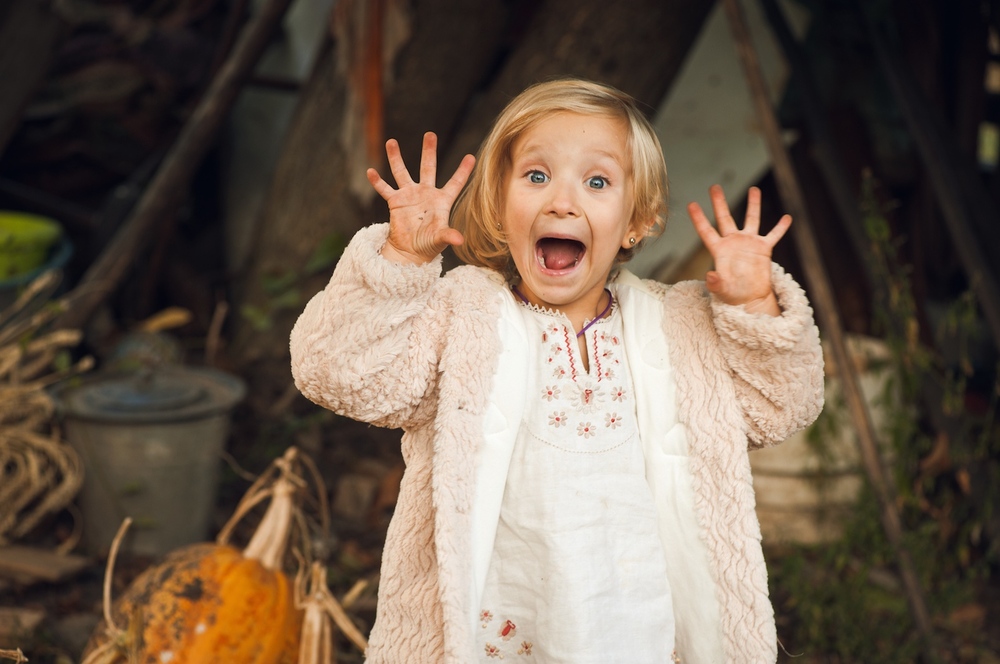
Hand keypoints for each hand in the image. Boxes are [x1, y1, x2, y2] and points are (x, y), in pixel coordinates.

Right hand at [367, 131, 475, 264]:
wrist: (410, 252)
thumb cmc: (429, 245)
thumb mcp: (440, 239)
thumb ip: (448, 235)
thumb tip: (460, 240)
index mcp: (442, 201)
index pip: (455, 183)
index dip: (463, 171)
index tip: (471, 157)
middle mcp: (426, 193)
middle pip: (428, 168)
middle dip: (428, 151)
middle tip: (430, 134)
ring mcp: (409, 196)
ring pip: (402, 172)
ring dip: (396, 158)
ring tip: (391, 142)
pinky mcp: (395, 202)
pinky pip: (385, 189)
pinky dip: (377, 181)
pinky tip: (371, 171)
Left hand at [687, 184, 790, 315]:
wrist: (750, 299)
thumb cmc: (732, 295)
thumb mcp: (721, 290)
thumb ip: (715, 283)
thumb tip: (710, 276)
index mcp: (719, 250)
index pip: (706, 231)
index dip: (699, 219)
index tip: (691, 204)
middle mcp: (733, 242)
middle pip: (725, 218)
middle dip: (719, 202)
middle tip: (714, 186)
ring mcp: (749, 244)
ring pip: (751, 219)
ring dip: (753, 205)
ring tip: (754, 189)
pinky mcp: (764, 249)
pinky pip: (774, 235)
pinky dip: (781, 227)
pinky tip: (787, 217)